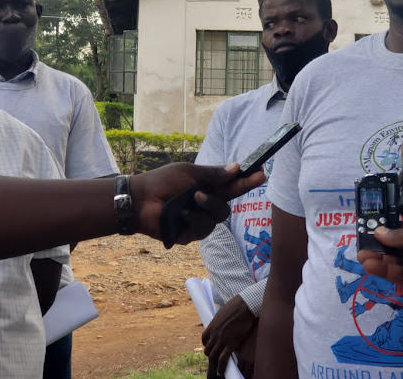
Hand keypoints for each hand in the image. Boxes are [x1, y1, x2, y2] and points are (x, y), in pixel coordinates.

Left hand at [130, 163, 264, 243]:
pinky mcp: (190, 234)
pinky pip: (203, 229)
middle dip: (227, 195)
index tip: (261, 173)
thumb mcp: (189, 172)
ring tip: (193, 199)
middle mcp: (206, 204)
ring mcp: (199, 220)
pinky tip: (181, 214)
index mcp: (208, 187)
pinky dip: (193, 219)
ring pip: (218, 217)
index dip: (247, 180)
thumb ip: (213, 173)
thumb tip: (237, 167)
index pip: (233, 185)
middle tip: (224, 185)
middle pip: (229, 203)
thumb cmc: (162, 181)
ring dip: (207, 206)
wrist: (140, 199)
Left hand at [202, 295, 257, 375]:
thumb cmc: (236, 306)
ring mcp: (222, 340)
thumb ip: (220, 320)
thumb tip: (221, 320)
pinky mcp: (231, 344)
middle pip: (207, 349)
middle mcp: (214, 334)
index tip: (211, 347)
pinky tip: (221, 371)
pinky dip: (221, 367)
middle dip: (210, 355)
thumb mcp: (222, 312)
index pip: (204, 339)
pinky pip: (223, 359)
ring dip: (214, 363)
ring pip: (213, 356)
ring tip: (217, 368)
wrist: (244, 306)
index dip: (207, 344)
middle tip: (215, 358)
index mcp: (211, 326)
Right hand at [356, 221, 402, 305]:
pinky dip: (385, 272)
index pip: (400, 230)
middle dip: (378, 246)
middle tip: (360, 245)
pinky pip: (400, 277)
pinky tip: (371, 266)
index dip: (385, 230)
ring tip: (361, 256)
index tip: (367, 229)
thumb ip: (401, 236)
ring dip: (378, 259)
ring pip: (395, 262)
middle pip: (395, 247)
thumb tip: (379, 232)